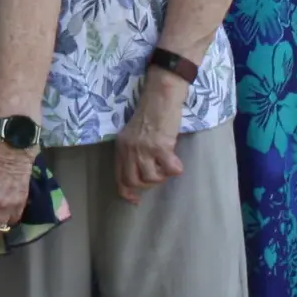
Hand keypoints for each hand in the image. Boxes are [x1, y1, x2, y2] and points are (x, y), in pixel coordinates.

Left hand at [113, 82, 186, 204]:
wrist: (161, 96)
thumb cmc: (150, 112)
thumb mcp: (133, 133)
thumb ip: (132, 151)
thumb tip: (141, 173)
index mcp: (121, 147)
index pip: (119, 177)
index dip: (127, 192)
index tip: (135, 200)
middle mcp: (129, 149)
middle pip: (134, 181)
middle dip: (148, 184)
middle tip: (158, 174)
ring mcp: (144, 149)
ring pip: (152, 178)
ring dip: (162, 176)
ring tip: (167, 164)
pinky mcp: (161, 146)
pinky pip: (170, 170)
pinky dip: (176, 169)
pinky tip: (177, 160)